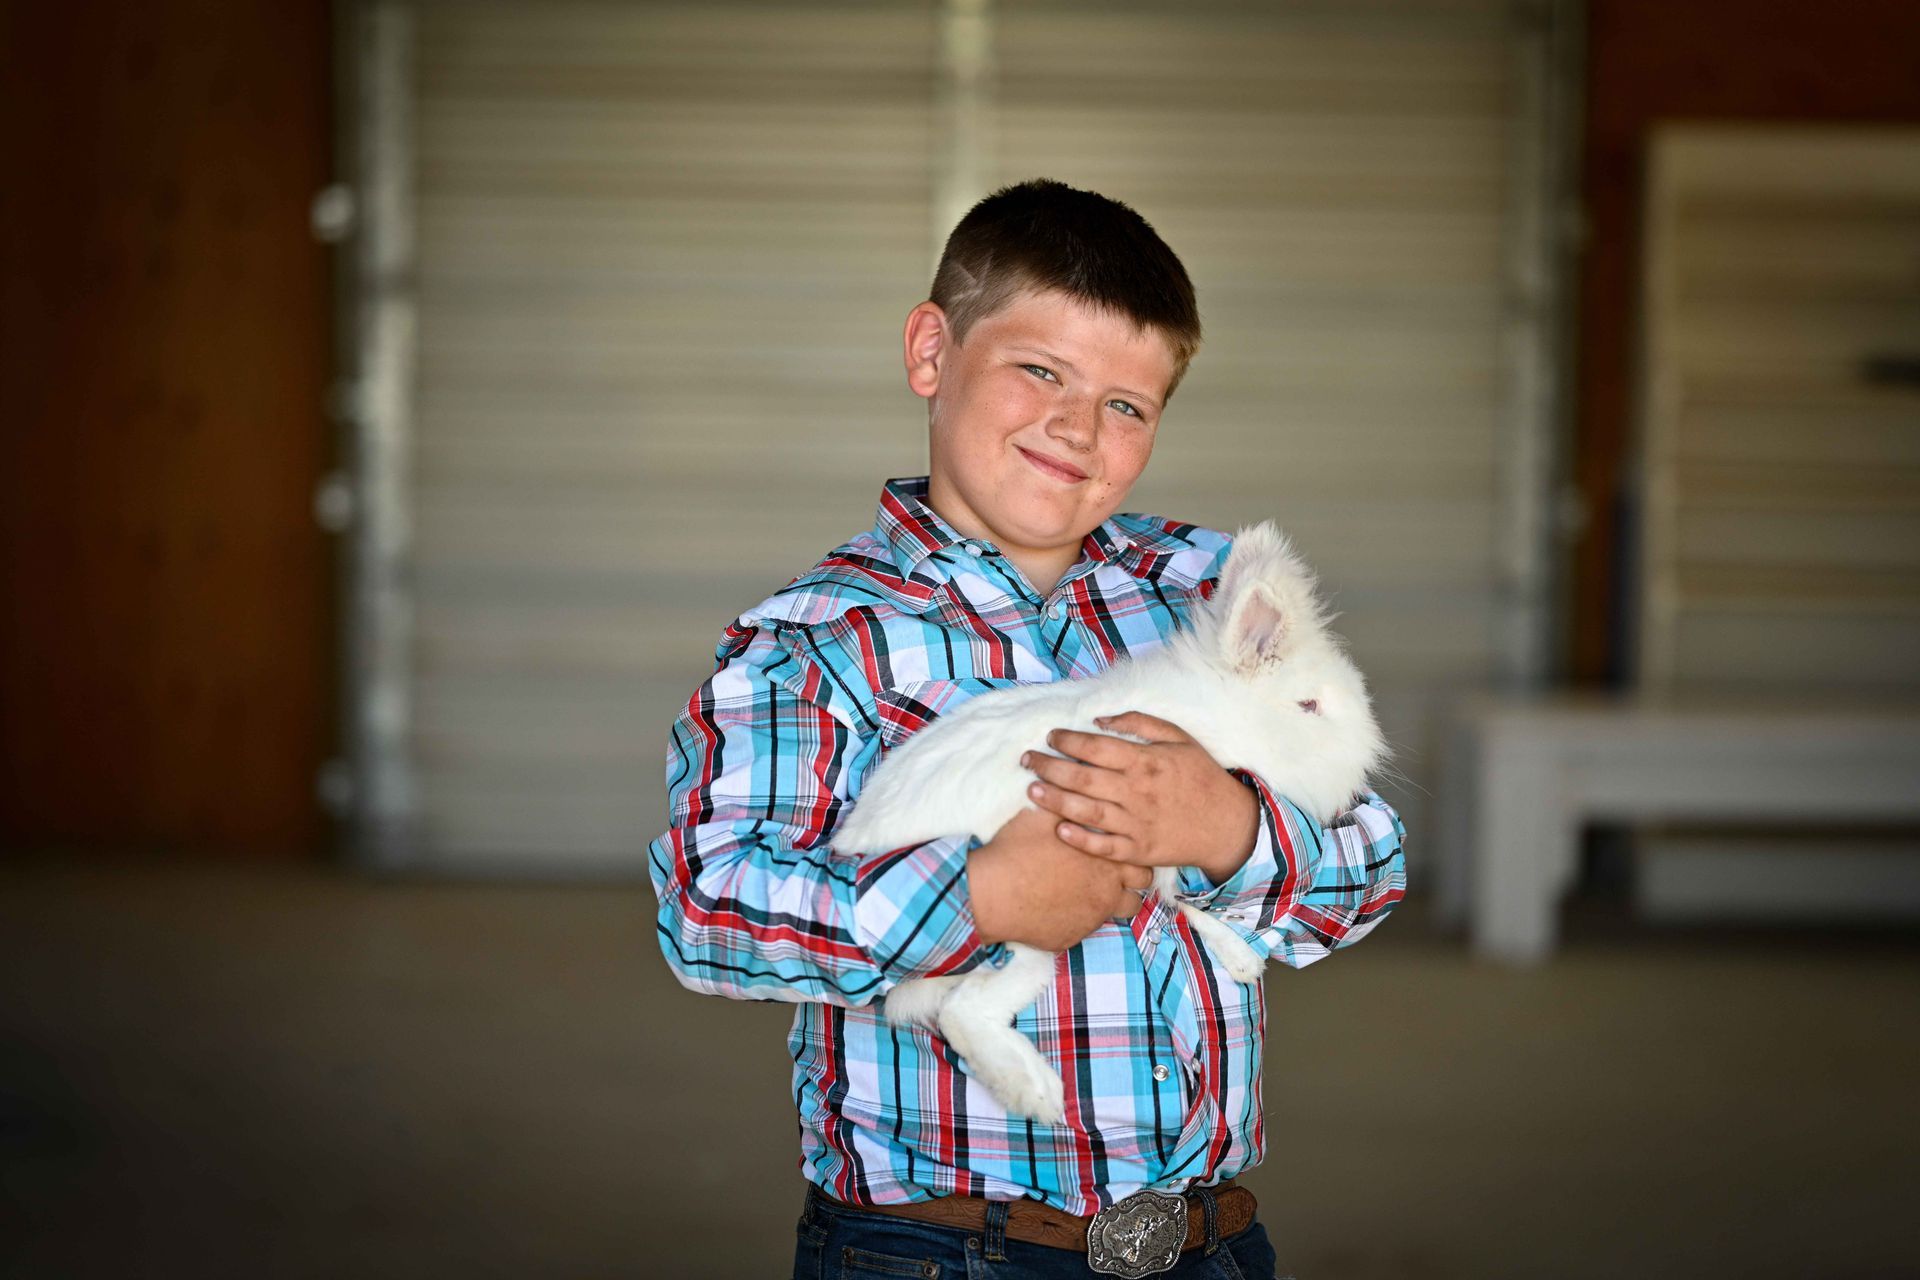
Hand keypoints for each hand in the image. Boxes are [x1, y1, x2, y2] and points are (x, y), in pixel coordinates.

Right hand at [966, 805, 1153, 950]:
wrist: (993, 894)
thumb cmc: (1017, 851)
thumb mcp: (1040, 815)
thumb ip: (1063, 801)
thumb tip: (1066, 783)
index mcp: (1104, 854)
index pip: (1138, 850)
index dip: (1131, 846)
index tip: (1120, 843)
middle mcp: (1108, 888)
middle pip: (1142, 882)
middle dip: (1134, 875)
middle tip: (1116, 868)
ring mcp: (1093, 916)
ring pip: (1126, 911)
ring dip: (1117, 900)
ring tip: (1098, 890)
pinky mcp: (1074, 936)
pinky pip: (1090, 929)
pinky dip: (1082, 918)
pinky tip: (1065, 907)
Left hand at [1021, 711, 1259, 884]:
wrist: (1227, 823)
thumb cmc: (1200, 776)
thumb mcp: (1178, 739)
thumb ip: (1140, 723)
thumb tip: (1099, 719)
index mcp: (1146, 761)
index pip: (1097, 747)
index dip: (1068, 739)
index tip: (1050, 736)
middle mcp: (1138, 791)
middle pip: (1083, 777)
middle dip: (1049, 766)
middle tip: (1027, 760)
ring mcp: (1138, 823)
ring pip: (1088, 811)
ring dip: (1056, 800)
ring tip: (1032, 790)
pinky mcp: (1140, 851)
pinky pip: (1105, 847)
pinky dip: (1081, 840)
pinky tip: (1059, 829)